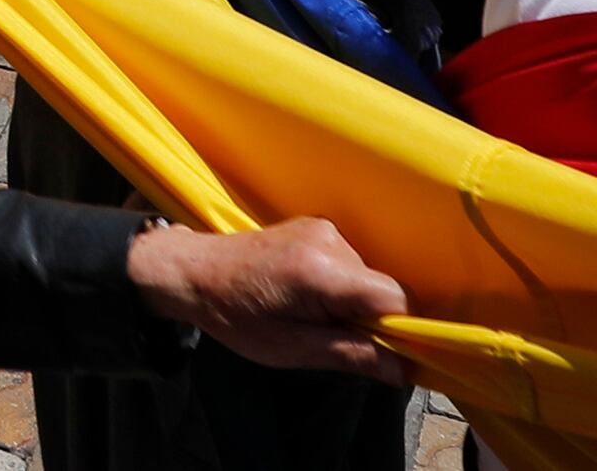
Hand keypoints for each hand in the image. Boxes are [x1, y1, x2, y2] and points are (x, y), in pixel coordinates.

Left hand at [125, 217, 406, 378]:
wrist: (195, 272)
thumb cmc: (237, 315)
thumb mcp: (292, 348)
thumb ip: (350, 355)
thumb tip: (402, 370)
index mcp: (322, 270)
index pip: (394, 298)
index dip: (398, 330)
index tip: (381, 354)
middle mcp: (329, 239)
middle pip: (382, 288)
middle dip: (370, 319)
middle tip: (329, 337)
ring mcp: (323, 228)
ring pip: (366, 277)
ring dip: (353, 303)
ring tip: (309, 315)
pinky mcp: (316, 226)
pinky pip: (350, 263)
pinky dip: (341, 286)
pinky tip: (305, 297)